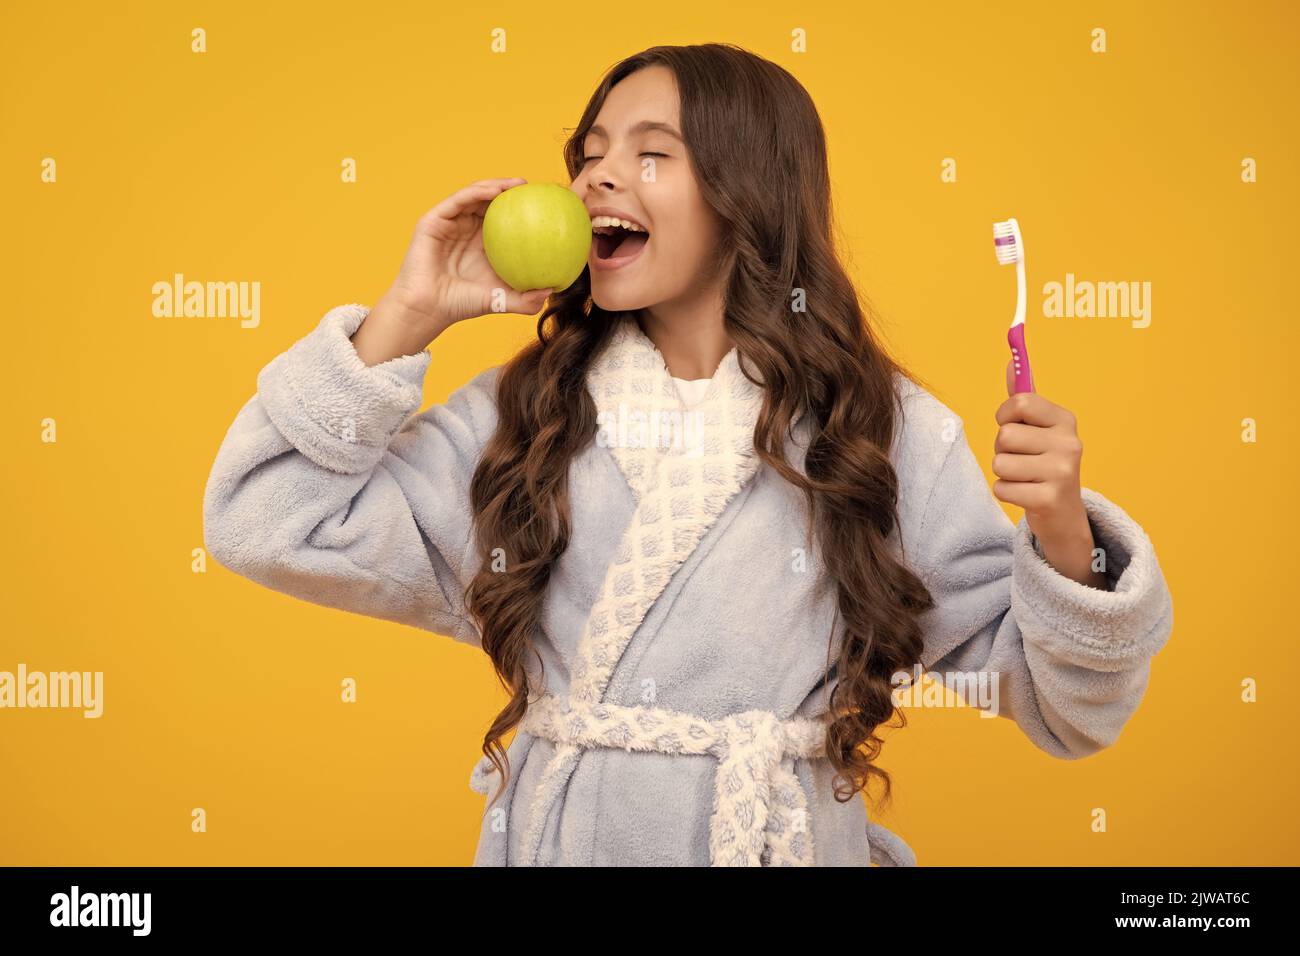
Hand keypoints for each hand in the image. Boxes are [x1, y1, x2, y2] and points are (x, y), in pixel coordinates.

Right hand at [386, 177, 554, 335]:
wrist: (428, 309)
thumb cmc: (461, 306)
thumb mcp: (501, 300)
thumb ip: (526, 299)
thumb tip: (553, 292)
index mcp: (480, 243)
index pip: (502, 218)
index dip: (520, 209)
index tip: (543, 204)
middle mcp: (464, 229)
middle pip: (489, 201)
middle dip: (510, 190)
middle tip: (532, 187)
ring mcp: (449, 223)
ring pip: (474, 195)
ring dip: (495, 185)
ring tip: (517, 184)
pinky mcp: (433, 221)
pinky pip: (458, 200)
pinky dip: (476, 192)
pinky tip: (495, 191)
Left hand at [992, 360, 1107, 588]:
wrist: (1064, 516)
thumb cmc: (1042, 464)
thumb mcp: (1037, 428)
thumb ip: (1022, 398)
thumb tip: (1010, 361)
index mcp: (1065, 420)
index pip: (1019, 403)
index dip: (1005, 416)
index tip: (1015, 427)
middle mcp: (1069, 443)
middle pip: (1004, 435)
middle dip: (1003, 450)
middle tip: (1022, 460)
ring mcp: (1062, 472)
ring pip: (999, 463)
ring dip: (1003, 473)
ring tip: (1024, 478)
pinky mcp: (1049, 498)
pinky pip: (1001, 488)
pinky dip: (1006, 493)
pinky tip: (1025, 495)